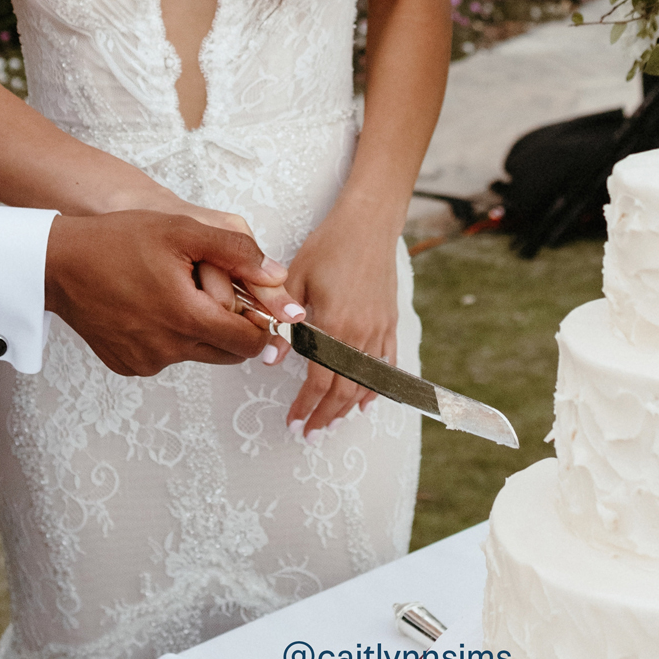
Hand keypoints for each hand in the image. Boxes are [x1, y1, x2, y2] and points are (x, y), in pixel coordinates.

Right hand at [44, 210, 299, 375]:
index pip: (249, 343)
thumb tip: (278, 277)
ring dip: (200, 332)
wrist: (58, 262)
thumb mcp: (183, 231)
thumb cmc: (119, 240)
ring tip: (179, 294)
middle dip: (232, 328)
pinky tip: (151, 307)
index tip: (257, 307)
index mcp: (187, 318)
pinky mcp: (127, 365)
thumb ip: (237, 253)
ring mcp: (145, 361)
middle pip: (227, 353)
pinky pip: (165, 357)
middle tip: (215, 294)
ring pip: (197, 354)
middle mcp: (168, 349)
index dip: (261, 326)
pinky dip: (169, 338)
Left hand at [283, 210, 401, 436]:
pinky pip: (387, 365)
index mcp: (335, 324)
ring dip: (348, 408)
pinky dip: (377, 388)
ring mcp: (380, 330)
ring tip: (331, 423)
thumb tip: (268, 359)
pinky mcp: (390, 322)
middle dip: (325, 416)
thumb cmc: (328, 246)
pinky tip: (365, 402)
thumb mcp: (295, 277)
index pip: (320, 380)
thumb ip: (283, 321)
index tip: (293, 423)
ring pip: (366, 382)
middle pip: (344, 389)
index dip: (305, 407)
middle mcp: (361, 333)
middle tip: (309, 434)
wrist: (368, 223)